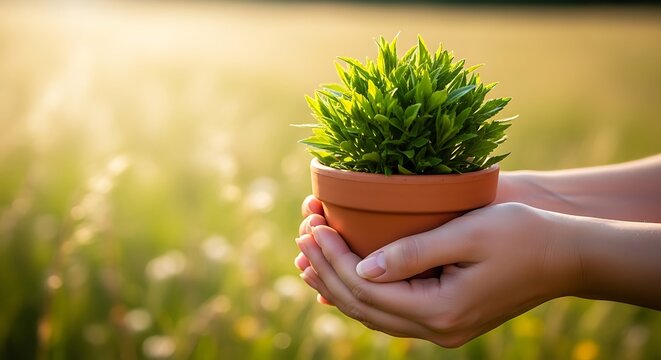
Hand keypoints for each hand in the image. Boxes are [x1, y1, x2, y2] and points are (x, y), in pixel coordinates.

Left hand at [295, 196, 578, 346]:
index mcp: (440, 309)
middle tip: (301, 238)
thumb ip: (411, 253)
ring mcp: (442, 328)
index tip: (312, 227)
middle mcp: (437, 329)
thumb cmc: (521, 234)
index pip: (366, 287)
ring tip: (309, 259)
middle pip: (364, 305)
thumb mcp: (466, 234)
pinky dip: (363, 293)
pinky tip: (345, 277)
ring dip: (339, 285)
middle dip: (327, 271)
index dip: (333, 258)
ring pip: (374, 313)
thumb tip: (361, 268)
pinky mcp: (446, 317)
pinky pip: (391, 311)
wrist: (565, 256)